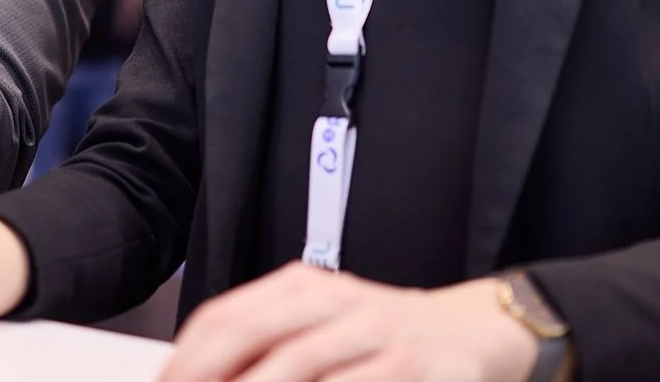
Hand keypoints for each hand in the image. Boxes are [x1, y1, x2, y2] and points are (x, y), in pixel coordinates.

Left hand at [161, 265, 539, 381]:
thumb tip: (196, 377)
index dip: (185, 361)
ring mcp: (373, 333)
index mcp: (302, 288)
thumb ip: (265, 348)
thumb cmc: (383, 337)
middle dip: (207, 378)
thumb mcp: (322, 327)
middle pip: (252, 338)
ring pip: (299, 366)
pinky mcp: (410, 368)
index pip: (225, 317)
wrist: (474, 331)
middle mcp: (333, 302)